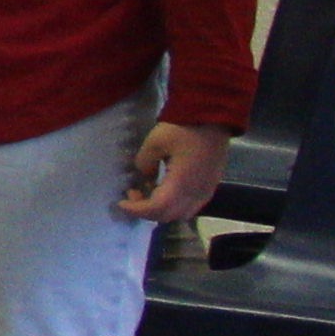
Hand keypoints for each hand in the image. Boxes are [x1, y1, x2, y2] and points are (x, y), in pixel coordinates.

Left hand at [114, 120, 229, 228]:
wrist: (213, 118)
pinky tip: (163, 190)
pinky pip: (191, 206)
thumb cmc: (182, 129)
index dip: (136, 210)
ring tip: (147, 192)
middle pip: (169, 216)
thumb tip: (143, 176)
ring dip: (161, 210)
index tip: (121, 202)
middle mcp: (196, 193)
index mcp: (182, 184)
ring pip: (182, 214)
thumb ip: (144, 164)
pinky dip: (174, 205)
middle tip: (132, 194)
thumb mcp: (154, 143)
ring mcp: (206, 191)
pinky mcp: (210, 186)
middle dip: (146, 211)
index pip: (157, 209)